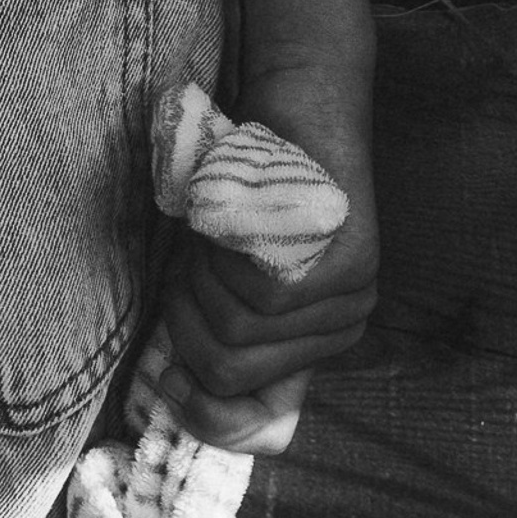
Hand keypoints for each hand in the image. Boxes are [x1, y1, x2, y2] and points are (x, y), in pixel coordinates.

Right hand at [156, 56, 378, 456]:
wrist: (302, 95)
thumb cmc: (246, 183)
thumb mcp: (221, 274)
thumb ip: (217, 333)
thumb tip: (178, 405)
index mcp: (318, 339)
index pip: (261, 422)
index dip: (204, 415)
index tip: (167, 383)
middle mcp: (345, 326)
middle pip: (233, 375)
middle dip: (187, 326)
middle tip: (187, 268)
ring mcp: (350, 298)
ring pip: (238, 335)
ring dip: (198, 283)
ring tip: (211, 234)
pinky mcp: (345, 265)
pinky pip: (255, 296)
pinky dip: (219, 257)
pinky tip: (229, 218)